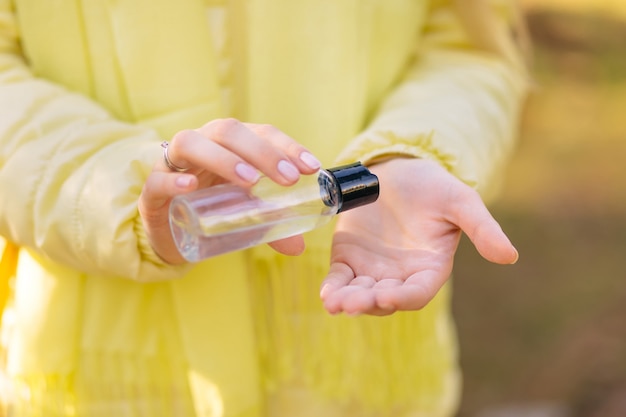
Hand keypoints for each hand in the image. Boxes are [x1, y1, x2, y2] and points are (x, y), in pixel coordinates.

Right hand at [138, 118, 321, 263]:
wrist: (169, 229)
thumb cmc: (211, 209)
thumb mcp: (245, 214)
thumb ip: (270, 225)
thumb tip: (298, 247)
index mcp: (230, 144)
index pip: (261, 133)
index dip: (286, 146)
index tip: (311, 168)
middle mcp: (203, 144)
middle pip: (228, 131)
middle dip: (262, 152)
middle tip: (288, 179)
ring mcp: (173, 164)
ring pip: (191, 143)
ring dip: (224, 159)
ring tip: (250, 181)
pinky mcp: (152, 190)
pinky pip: (159, 178)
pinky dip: (174, 179)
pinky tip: (190, 185)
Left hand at [320, 158, 517, 314]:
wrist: (398, 170)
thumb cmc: (434, 186)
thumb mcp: (461, 202)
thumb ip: (482, 229)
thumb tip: (510, 256)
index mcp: (429, 268)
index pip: (418, 292)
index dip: (404, 297)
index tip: (388, 296)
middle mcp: (400, 276)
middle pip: (384, 298)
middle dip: (368, 302)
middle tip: (352, 304)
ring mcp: (373, 270)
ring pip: (360, 293)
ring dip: (347, 300)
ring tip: (334, 302)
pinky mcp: (349, 259)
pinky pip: (340, 278)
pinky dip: (333, 287)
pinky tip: (326, 293)